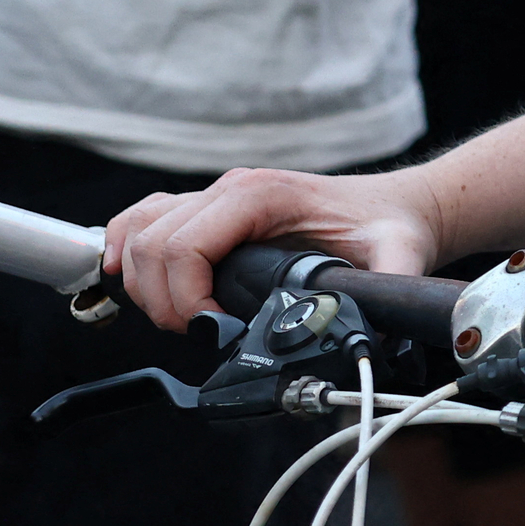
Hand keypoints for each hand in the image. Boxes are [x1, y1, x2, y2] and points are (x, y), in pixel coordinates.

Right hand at [105, 164, 442, 333]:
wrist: (397, 206)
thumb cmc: (391, 227)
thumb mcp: (397, 259)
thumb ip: (386, 292)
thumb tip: (374, 336)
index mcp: (264, 196)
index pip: (186, 245)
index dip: (185, 298)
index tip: (211, 331)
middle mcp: (232, 189)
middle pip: (153, 243)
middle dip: (163, 301)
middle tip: (197, 334)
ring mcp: (217, 196)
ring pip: (141, 230)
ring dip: (143, 282)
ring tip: (178, 318)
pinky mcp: (211, 210)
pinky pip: (148, 218)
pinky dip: (127, 247)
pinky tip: (127, 277)